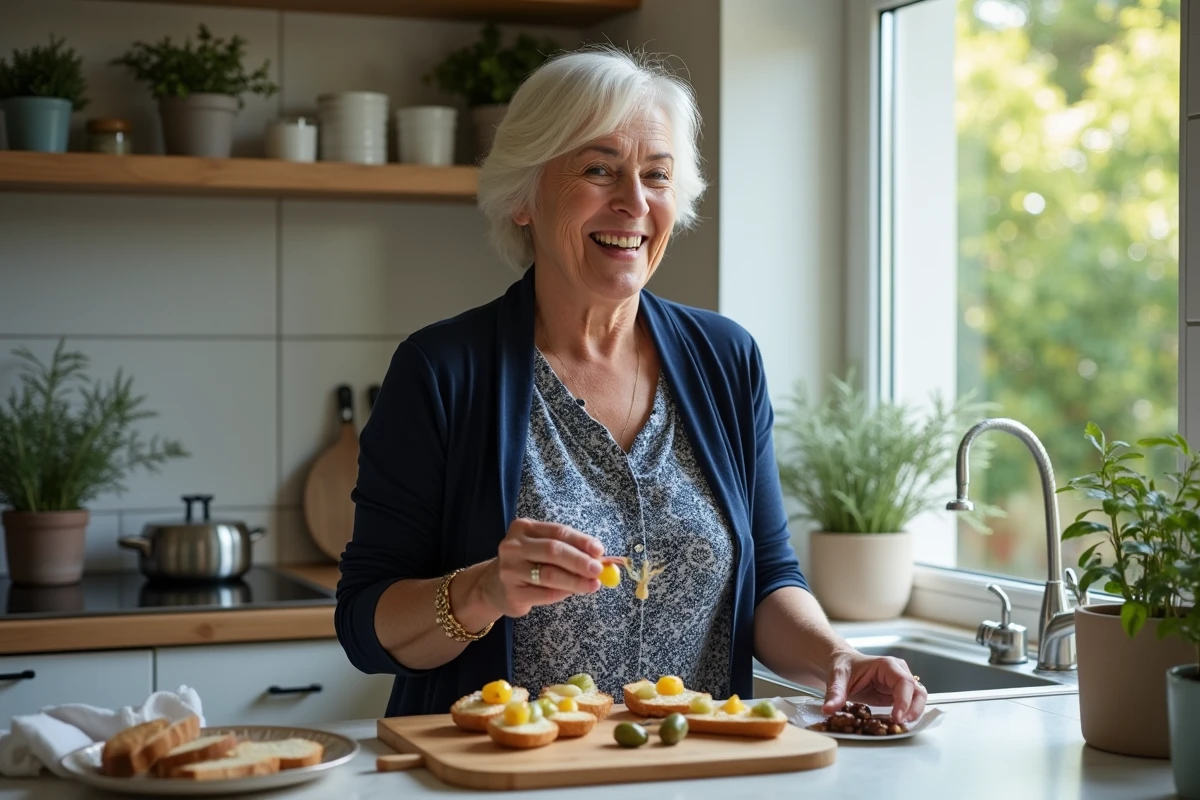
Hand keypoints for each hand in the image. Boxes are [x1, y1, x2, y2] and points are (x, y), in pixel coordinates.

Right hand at [479, 518, 604, 617]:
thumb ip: (568, 550)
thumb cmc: (527, 563)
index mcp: (523, 528)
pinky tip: (572, 592)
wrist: (493, 586)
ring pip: (550, 574)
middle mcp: (513, 546)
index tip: (600, 550)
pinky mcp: (512, 593)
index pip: (558, 531)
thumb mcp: (542, 549)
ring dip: (576, 580)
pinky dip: (563, 593)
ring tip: (593, 585)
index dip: (581, 541)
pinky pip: (545, 594)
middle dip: (579, 561)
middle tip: (598, 570)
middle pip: (553, 551)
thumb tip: (600, 558)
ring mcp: (510, 570)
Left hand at [821, 649, 927, 723]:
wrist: (843, 663)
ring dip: (913, 713)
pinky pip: (908, 705)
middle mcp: (898, 673)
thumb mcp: (837, 678)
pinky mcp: (897, 695)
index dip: (904, 701)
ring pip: (917, 699)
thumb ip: (835, 694)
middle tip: (901, 724)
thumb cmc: (843, 666)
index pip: (904, 682)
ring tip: (899, 725)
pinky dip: (906, 715)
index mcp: (887, 665)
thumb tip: (828, 710)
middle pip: (917, 691)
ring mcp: (900, 684)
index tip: (897, 717)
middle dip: (914, 709)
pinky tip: (895, 723)